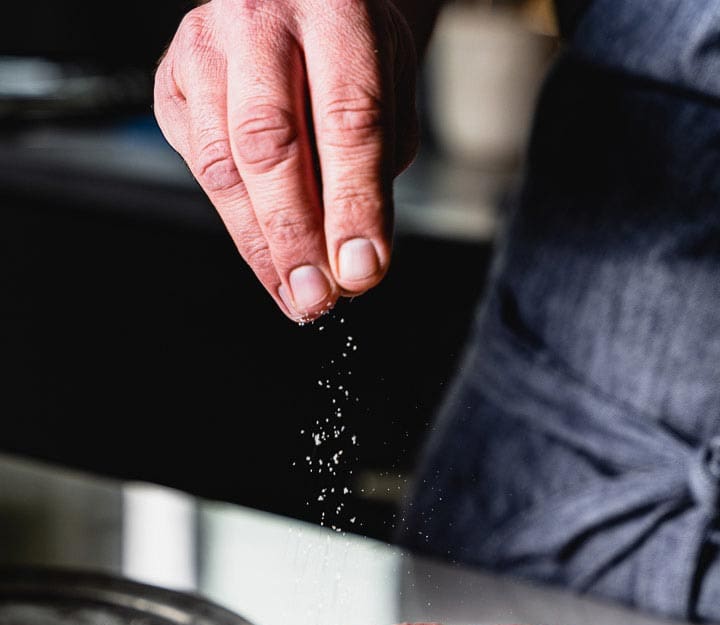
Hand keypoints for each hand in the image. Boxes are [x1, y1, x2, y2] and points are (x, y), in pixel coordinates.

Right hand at [154, 0, 420, 321]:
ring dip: (261, 246)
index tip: (361, 269)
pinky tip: (266, 253)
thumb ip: (376, 161)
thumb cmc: (348, 41)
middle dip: (295, 236)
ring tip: (294, 294)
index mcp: (334, 8)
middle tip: (317, 297)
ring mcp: (204, 47)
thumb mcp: (389, 82)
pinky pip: (200, 168)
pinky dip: (236, 222)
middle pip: (269, 143)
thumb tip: (353, 256)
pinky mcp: (170, 82)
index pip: (347, 119)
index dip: (353, 205)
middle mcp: (259, 17)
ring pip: (224, 165)